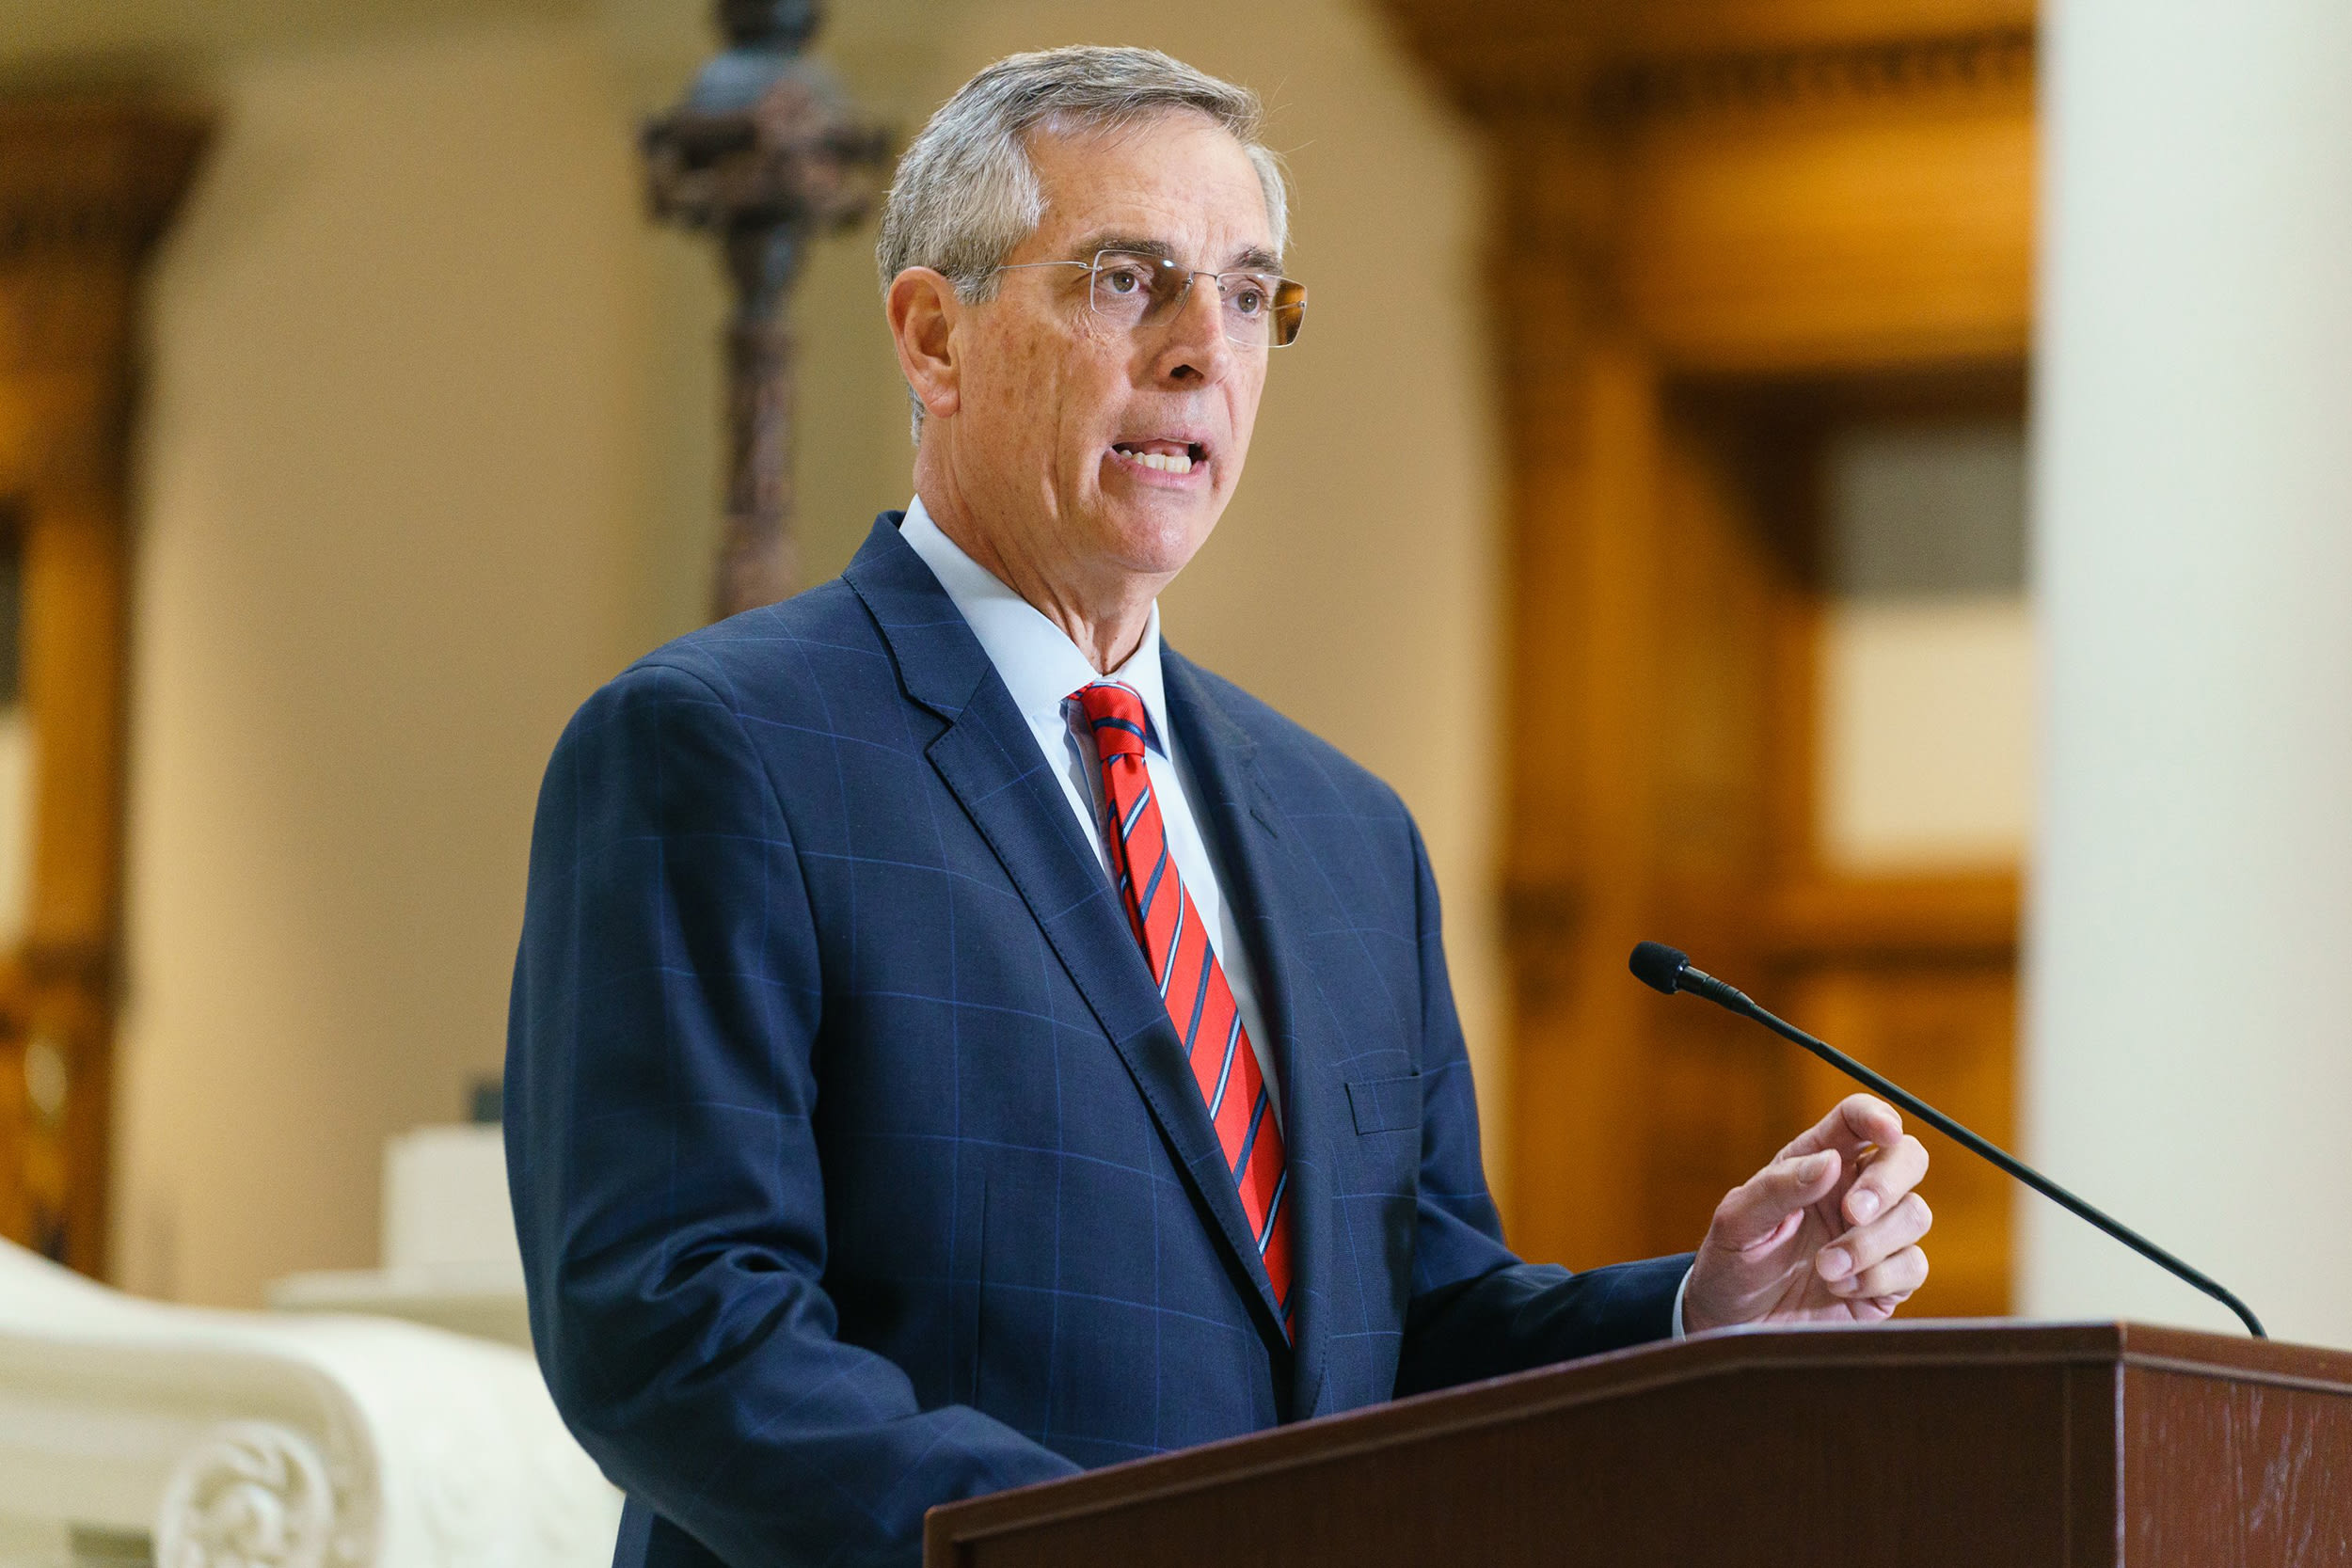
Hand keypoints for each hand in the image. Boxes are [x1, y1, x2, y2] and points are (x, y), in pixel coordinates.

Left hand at [1680, 1093, 1931, 1333]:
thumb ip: (1778, 1188)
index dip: (1877, 1115)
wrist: (1734, 1326)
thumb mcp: (1737, 1223)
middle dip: (1889, 1182)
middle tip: (1852, 1212)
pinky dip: (1877, 1278)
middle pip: (1908, 1158)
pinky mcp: (1889, 1279)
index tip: (1885, 1130)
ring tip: (1823, 1268)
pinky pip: (1914, 1265)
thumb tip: (1830, 1162)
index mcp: (1814, 1163)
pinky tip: (1838, 1289)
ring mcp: (1875, 1235)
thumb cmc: (1730, 1264)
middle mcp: (1852, 1192)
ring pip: (1915, 1214)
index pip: (1856, 1120)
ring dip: (1870, 1242)